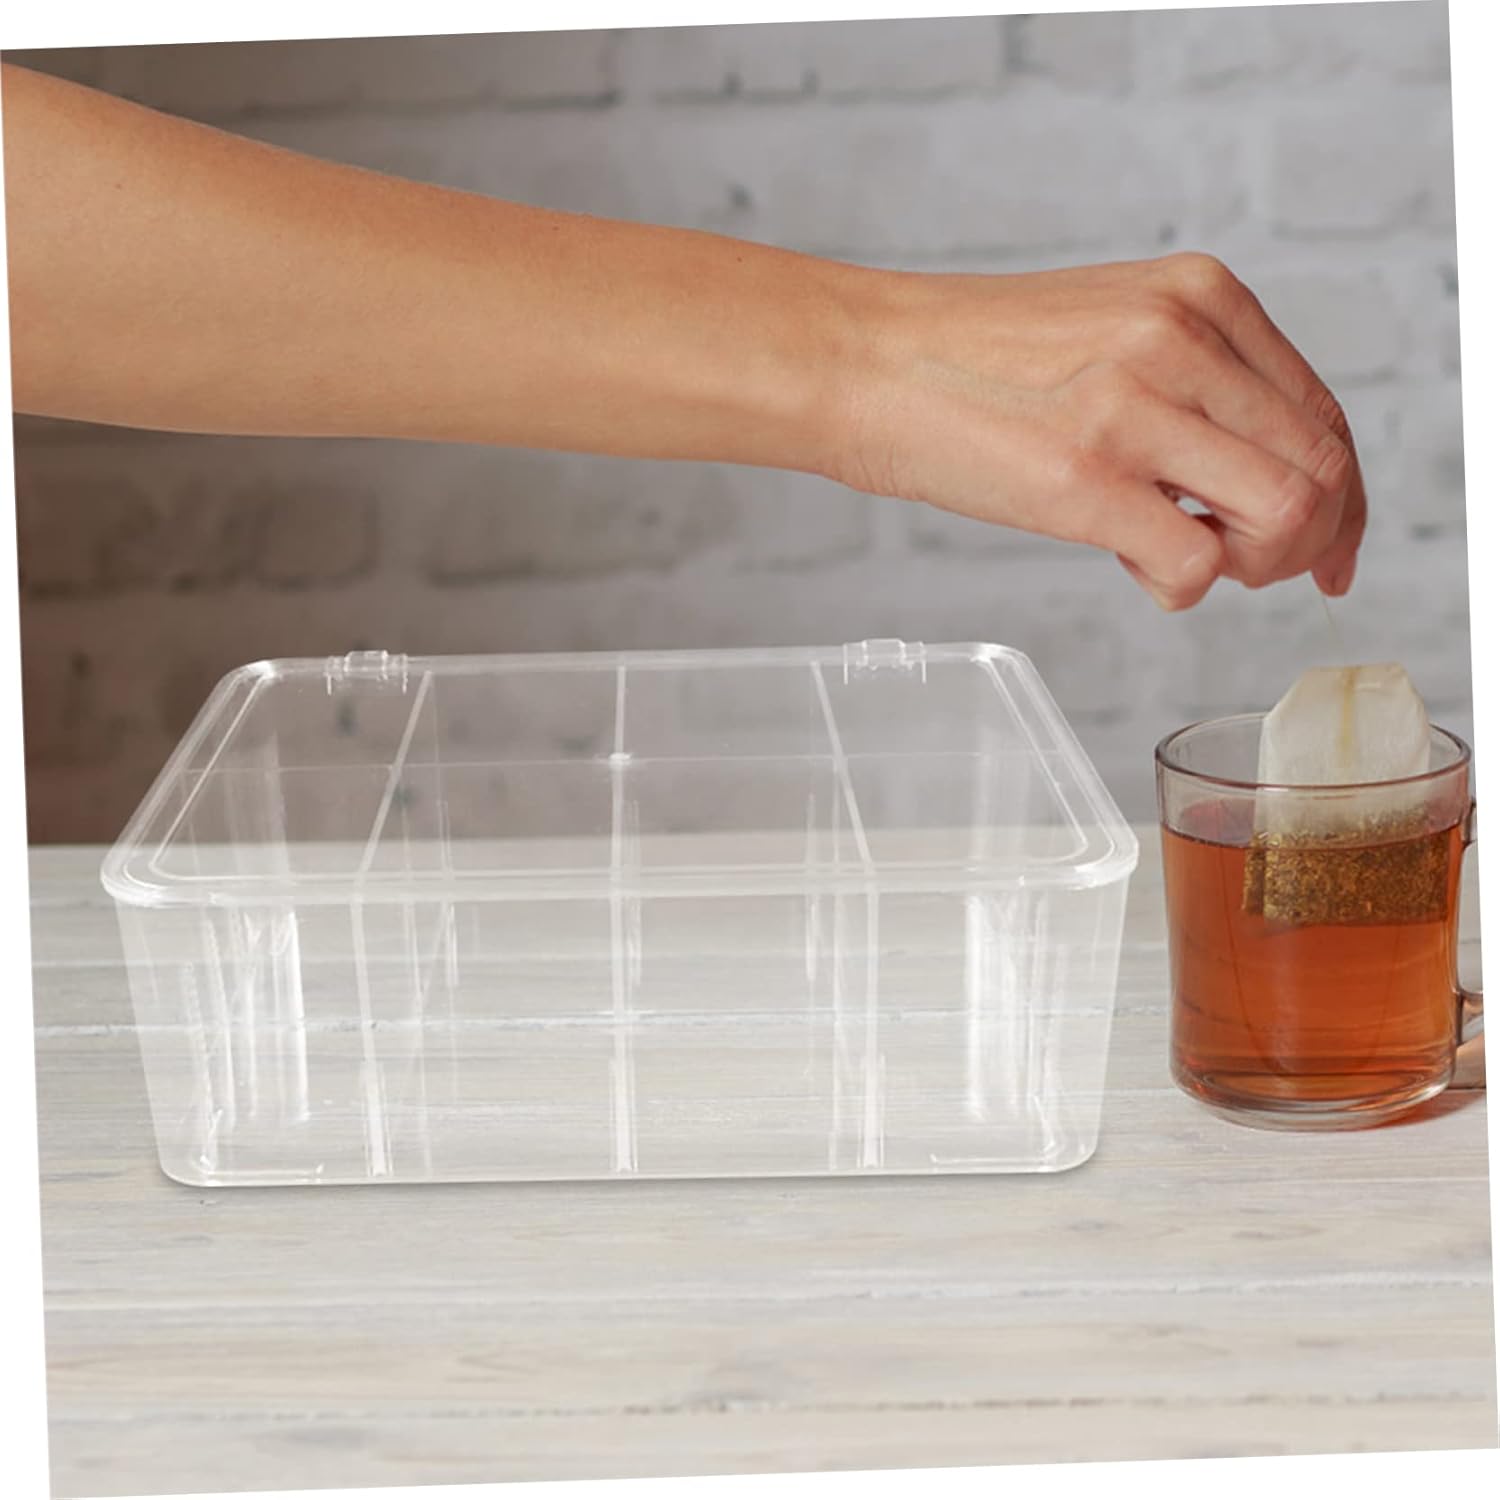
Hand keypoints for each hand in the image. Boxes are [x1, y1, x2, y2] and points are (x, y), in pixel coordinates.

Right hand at [830, 252, 1366, 609]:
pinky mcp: (1084, 479)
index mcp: (1197, 295)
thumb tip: (1246, 470)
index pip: (1321, 410)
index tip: (1326, 546)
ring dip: (1252, 563)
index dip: (1339, 495)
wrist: (864, 361)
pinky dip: (1184, 588)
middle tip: (1244, 565)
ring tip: (1187, 559)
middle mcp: (1181, 339)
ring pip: (1284, 513)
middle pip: (1320, 466)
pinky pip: (1198, 564)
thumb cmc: (967, 357)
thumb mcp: (1107, 327)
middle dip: (1304, 541)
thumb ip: (1189, 379)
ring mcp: (1134, 407)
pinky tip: (1134, 568)